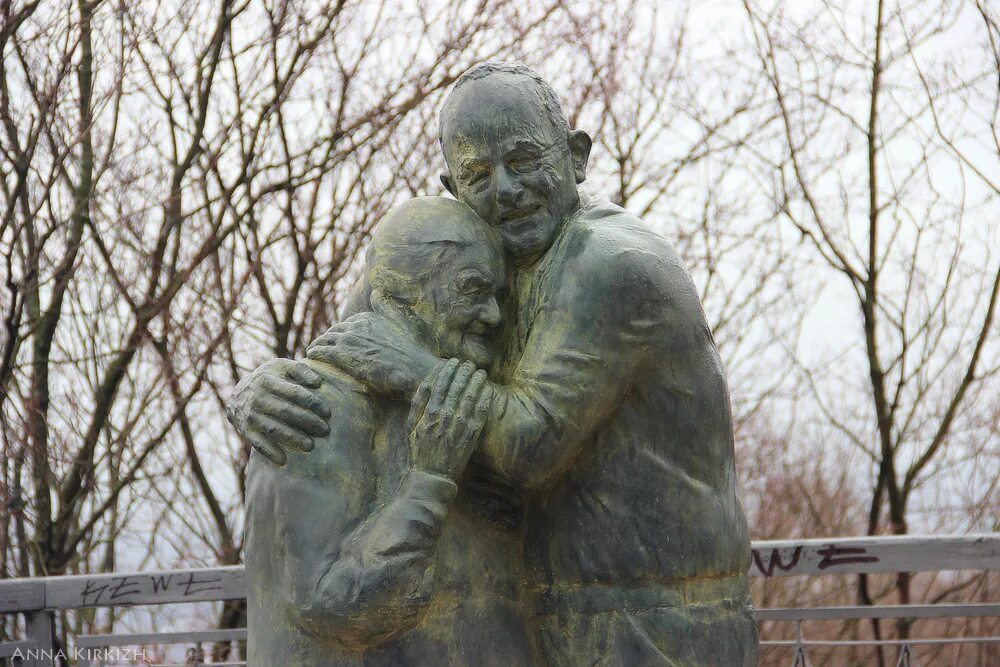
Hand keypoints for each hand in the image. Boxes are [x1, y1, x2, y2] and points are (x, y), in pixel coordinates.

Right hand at [226, 358, 330, 465]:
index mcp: (267, 380)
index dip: (313, 403)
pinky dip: (270, 453)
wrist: (238, 395)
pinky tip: (284, 461)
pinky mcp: (246, 430)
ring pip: (274, 429)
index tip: (328, 413)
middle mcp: (257, 398)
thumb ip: (301, 371)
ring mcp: (250, 415)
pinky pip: (258, 444)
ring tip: (310, 446)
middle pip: (286, 412)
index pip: (295, 392)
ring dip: (293, 439)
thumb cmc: (271, 379)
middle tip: (325, 430)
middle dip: (308, 422)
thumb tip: (318, 382)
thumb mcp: (282, 367)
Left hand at [306, 297, 438, 396]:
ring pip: (322, 340)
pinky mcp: (342, 355)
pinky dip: (313, 355)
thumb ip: (387, 307)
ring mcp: (348, 340)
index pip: (346, 325)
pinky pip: (319, 352)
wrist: (416, 372)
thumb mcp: (404, 323)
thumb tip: (376, 293)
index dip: (340, 335)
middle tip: (320, 352)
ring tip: (313, 356)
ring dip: (316, 347)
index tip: (337, 345)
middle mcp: (356, 325)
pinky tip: (311, 361)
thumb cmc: (413, 352)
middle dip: (326, 341)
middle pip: (332, 332)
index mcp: (368, 317)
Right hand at [405, 359, 490, 479]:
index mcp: (429, 414)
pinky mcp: (471, 436)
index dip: (448, 370)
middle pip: (457, 387)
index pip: (441, 385)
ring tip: (480, 371)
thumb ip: (417, 404)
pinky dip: (484, 399)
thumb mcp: (410, 428)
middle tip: (469, 363)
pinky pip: (480, 413)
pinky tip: (487, 389)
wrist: (432, 476)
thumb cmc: (419, 451)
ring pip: (470, 397)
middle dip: (464, 372)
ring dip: (476, 381)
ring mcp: (459, 426)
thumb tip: (425, 383)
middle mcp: (445, 417)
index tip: (454, 361)